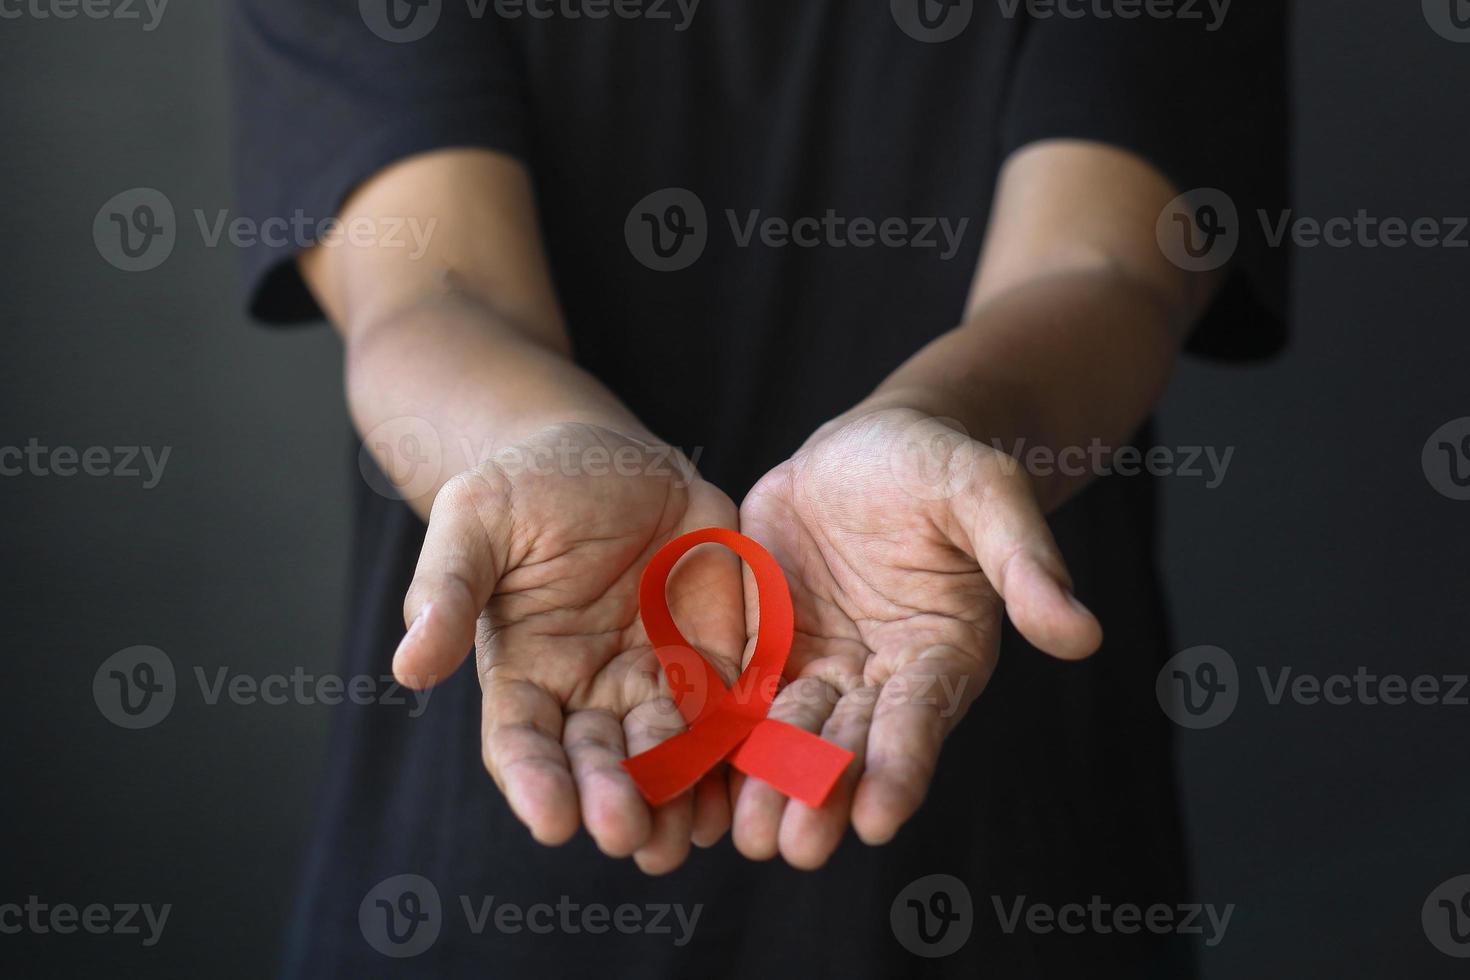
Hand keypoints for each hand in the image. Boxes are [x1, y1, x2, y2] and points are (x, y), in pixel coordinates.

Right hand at [392, 422, 744, 872]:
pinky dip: (739, 746)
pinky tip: (751, 774)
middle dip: (613, 799)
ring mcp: (656, 678)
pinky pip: (731, 709)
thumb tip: (408, 668)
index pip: (522, 743)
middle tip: (628, 833)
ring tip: (690, 832)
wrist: (611, 458)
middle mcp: (590, 692)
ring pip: (670, 753)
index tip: (551, 820)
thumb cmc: (529, 486)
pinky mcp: (716, 655)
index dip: (534, 782)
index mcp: (524, 673)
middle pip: (601, 762)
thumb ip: (446, 590)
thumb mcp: (476, 520)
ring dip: (680, 797)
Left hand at [732, 407, 1102, 867]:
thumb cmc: (939, 464)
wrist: (869, 447)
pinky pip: (739, 691)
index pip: (921, 718)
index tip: (880, 819)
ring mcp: (818, 665)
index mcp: (942, 653)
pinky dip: (720, 730)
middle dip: (824, 795)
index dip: (902, 766)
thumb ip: (1025, 562)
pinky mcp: (766, 644)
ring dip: (769, 784)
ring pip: (790, 733)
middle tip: (795, 849)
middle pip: (850, 744)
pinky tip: (692, 770)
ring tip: (746, 837)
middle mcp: (880, 675)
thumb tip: (1084, 635)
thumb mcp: (986, 492)